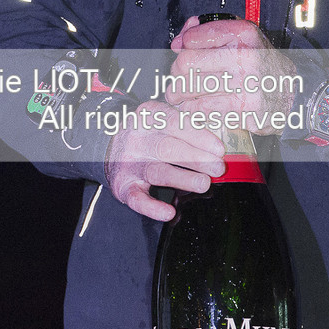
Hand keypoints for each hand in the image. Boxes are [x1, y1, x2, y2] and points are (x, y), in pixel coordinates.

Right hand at [105, 99, 226, 221]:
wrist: (109, 147)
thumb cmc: (148, 134)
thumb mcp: (162, 120)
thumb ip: (186, 127)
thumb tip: (218, 145)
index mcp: (149, 116)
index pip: (175, 123)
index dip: (198, 136)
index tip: (218, 148)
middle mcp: (137, 138)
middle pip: (168, 148)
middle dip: (196, 158)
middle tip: (218, 167)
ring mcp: (129, 163)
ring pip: (157, 172)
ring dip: (182, 178)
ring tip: (204, 183)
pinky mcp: (123, 186)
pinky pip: (137, 199)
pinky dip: (153, 208)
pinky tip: (169, 212)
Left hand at [166, 16, 297, 121]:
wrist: (293, 93)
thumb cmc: (261, 65)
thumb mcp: (241, 38)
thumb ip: (207, 32)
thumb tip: (178, 41)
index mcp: (244, 35)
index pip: (193, 39)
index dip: (183, 48)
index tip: (184, 54)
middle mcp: (246, 58)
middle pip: (186, 65)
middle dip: (176, 74)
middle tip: (178, 80)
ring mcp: (247, 86)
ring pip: (191, 91)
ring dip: (180, 95)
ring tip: (180, 96)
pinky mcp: (246, 111)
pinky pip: (204, 111)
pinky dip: (194, 111)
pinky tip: (195, 108)